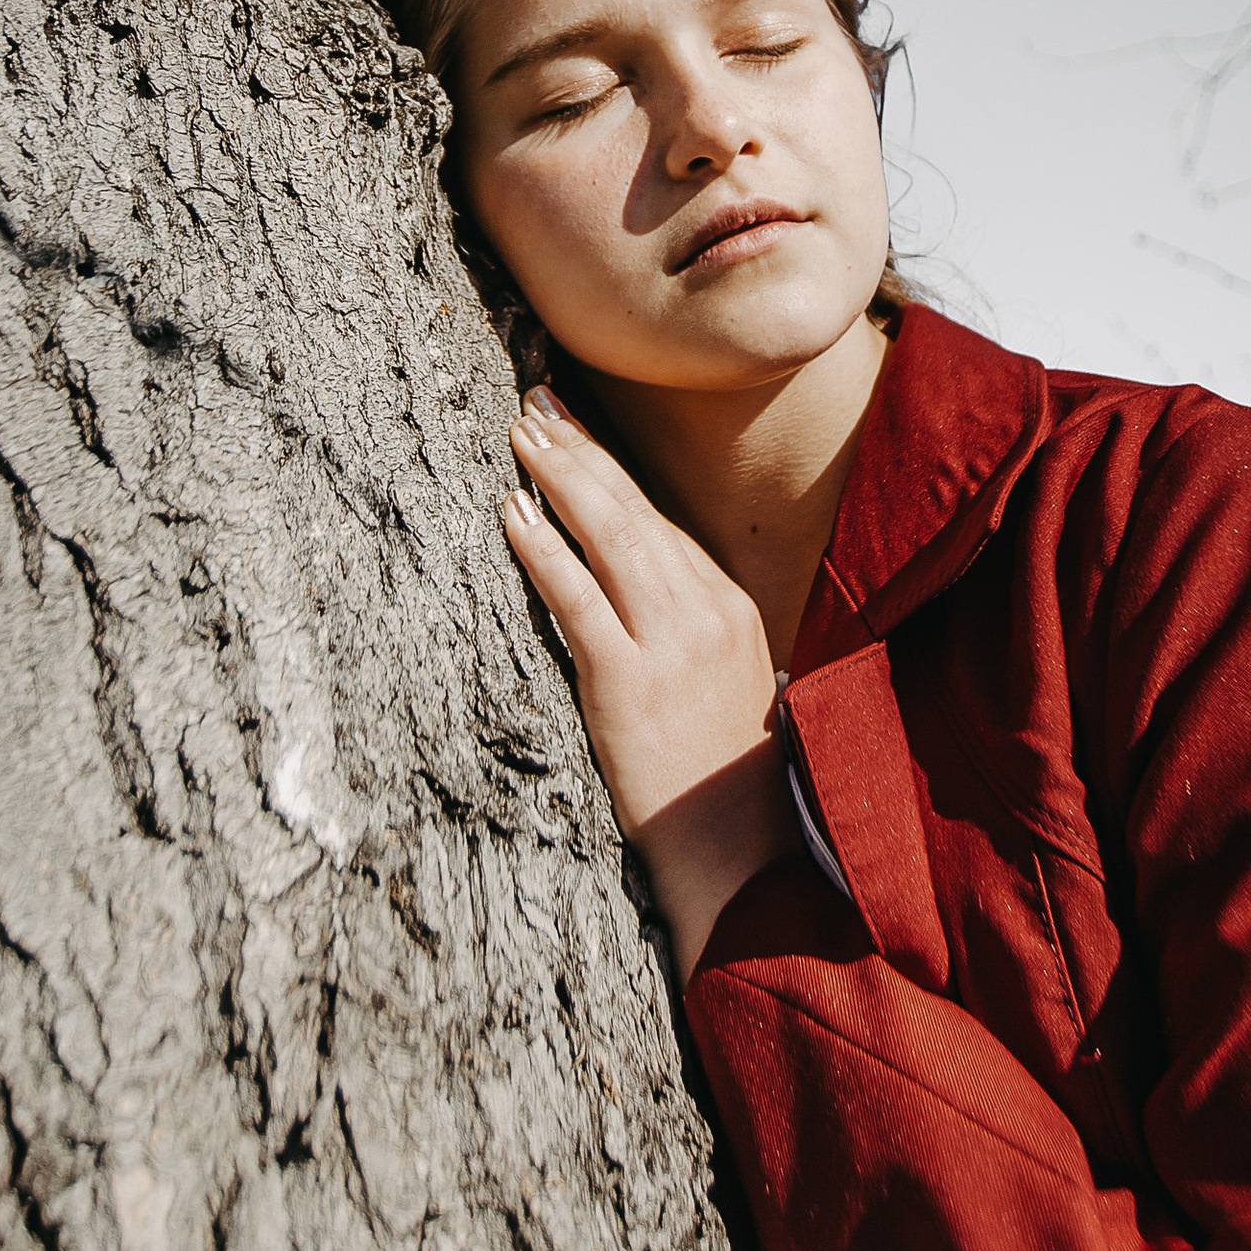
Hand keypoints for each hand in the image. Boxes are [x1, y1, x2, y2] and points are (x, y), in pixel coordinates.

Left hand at [502, 386, 796, 970]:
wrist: (738, 850)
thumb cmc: (721, 774)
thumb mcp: (724, 679)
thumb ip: (686, 626)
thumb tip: (634, 587)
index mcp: (729, 603)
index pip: (661, 518)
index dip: (612, 468)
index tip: (574, 425)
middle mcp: (705, 607)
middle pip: (633, 508)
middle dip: (580, 449)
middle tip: (535, 400)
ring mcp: (670, 641)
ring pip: (608, 535)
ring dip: (559, 476)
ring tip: (520, 433)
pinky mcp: (629, 678)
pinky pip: (577, 596)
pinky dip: (542, 548)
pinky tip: (512, 514)